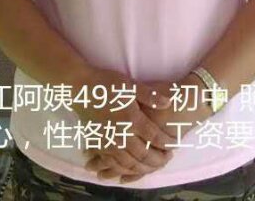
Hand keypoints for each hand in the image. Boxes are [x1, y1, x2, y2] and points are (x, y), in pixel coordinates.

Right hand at [91, 74, 212, 182]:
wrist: (79, 88)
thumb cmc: (106, 84)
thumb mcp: (130, 85)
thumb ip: (150, 95)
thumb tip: (169, 102)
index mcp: (131, 118)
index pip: (153, 137)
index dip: (166, 143)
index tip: (174, 144)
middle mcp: (120, 135)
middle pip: (143, 155)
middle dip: (157, 159)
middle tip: (167, 159)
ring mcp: (108, 143)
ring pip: (129, 163)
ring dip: (143, 167)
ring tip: (153, 166)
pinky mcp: (98, 146)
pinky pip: (113, 164)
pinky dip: (125, 170)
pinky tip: (131, 169)